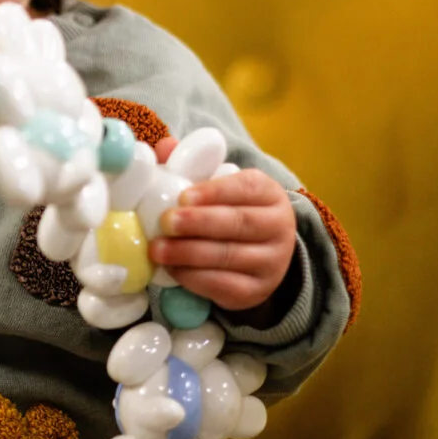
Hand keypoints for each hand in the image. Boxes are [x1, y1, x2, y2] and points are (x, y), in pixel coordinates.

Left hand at [148, 138, 296, 311]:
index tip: (182, 196)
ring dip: (189, 254)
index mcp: (269, 193)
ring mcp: (272, 262)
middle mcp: (279, 227)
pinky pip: (225, 286)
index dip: (214, 192)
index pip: (246, 188)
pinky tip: (172, 270)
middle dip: (198, 223)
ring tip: (158, 250)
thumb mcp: (219, 187)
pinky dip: (195, 279)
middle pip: (239, 224)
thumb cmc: (230, 211)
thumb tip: (164, 147)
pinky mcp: (257, 291)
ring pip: (230, 257)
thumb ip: (192, 166)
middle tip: (166, 223)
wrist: (259, 256)